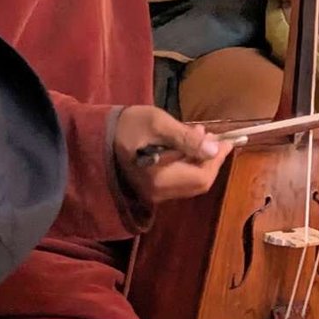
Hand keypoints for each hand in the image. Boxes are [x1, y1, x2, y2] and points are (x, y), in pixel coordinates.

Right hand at [113, 105, 231, 205]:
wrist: (92, 136)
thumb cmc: (125, 126)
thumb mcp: (157, 124)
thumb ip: (186, 138)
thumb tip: (213, 149)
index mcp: (160, 180)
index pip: (202, 176)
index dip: (217, 159)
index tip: (226, 140)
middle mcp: (158, 193)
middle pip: (198, 183)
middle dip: (210, 160)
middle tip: (212, 136)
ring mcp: (152, 193)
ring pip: (188, 182)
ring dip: (199, 161)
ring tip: (199, 135)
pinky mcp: (148, 188)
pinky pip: (177, 180)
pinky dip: (187, 164)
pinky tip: (184, 145)